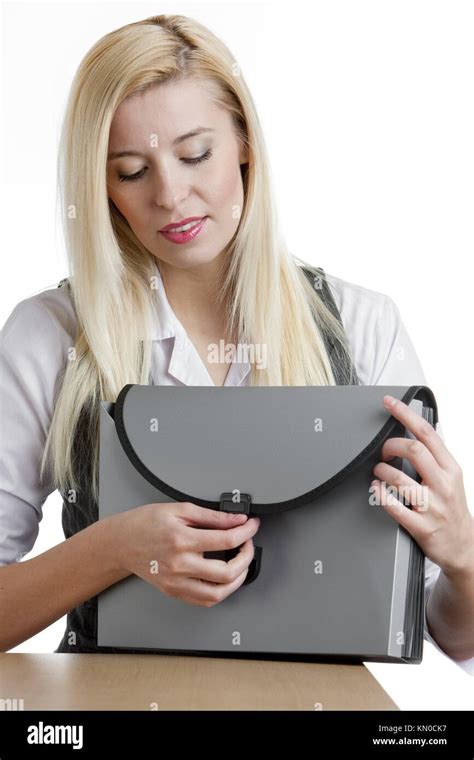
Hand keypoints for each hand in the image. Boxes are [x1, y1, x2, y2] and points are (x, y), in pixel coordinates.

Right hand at [115, 501, 260, 606]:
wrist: (121, 543)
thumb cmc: (145, 523)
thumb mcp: (179, 509)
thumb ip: (211, 516)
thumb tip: (236, 520)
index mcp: (181, 540)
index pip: (226, 540)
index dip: (246, 532)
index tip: (252, 525)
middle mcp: (180, 565)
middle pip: (227, 572)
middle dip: (247, 557)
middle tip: (248, 544)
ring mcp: (176, 582)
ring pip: (218, 594)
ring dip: (238, 579)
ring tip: (241, 563)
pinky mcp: (174, 592)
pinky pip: (204, 600)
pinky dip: (220, 592)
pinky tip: (224, 578)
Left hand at [370, 395, 473, 577]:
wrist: (463, 545)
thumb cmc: (452, 507)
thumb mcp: (450, 477)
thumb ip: (434, 456)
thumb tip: (416, 430)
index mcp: (450, 467)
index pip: (427, 433)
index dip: (405, 414)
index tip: (390, 403)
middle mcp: (443, 484)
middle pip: (413, 450)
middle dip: (391, 445)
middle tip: (383, 451)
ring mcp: (433, 506)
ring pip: (399, 479)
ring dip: (382, 471)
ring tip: (379, 472)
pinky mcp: (421, 525)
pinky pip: (394, 507)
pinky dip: (379, 495)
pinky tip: (375, 490)